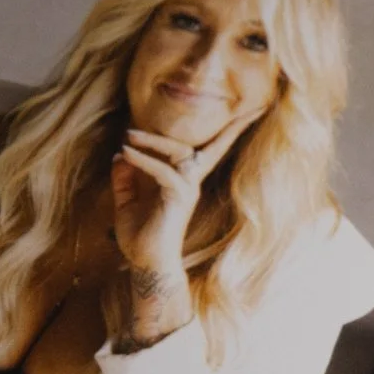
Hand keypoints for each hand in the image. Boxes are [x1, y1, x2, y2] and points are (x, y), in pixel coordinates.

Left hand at [108, 113, 256, 351]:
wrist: (146, 264)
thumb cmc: (140, 237)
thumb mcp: (127, 202)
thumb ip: (125, 179)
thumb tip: (120, 155)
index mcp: (185, 182)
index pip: (211, 152)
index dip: (232, 131)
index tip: (253, 110)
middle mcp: (192, 184)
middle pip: (201, 147)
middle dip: (187, 130)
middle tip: (131, 129)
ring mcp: (188, 191)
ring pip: (180, 153)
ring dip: (151, 142)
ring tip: (125, 140)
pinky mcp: (179, 198)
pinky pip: (164, 171)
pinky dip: (143, 160)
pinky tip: (125, 155)